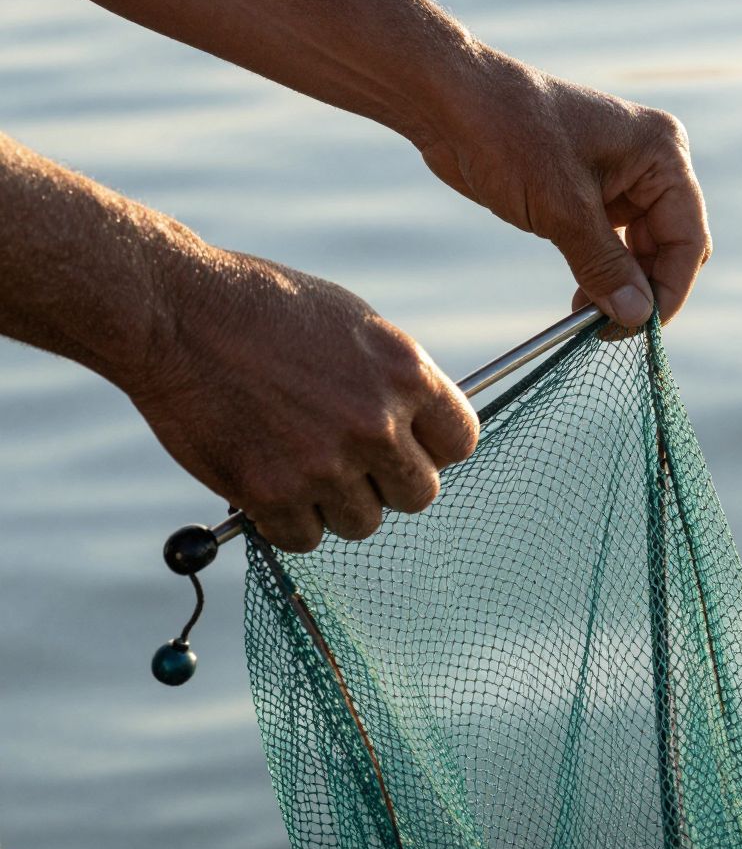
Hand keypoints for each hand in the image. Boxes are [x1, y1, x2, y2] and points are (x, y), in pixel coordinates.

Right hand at [128, 238, 477, 551]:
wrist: (173, 313)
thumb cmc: (258, 309)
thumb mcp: (349, 323)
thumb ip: (391, 380)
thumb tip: (417, 432)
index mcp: (405, 372)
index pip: (460, 443)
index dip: (431, 450)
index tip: (405, 449)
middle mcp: (375, 422)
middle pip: (418, 494)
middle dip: (386, 484)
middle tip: (346, 463)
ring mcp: (325, 463)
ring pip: (362, 522)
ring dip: (333, 505)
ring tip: (295, 462)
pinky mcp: (273, 493)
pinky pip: (303, 539)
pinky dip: (284, 521)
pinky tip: (264, 480)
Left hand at [419, 46, 711, 329]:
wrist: (450, 102)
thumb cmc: (509, 137)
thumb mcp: (562, 209)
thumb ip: (605, 265)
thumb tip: (638, 317)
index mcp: (661, 153)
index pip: (687, 237)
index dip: (669, 290)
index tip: (638, 330)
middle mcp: (650, 163)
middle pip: (670, 246)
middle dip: (645, 290)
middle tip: (609, 330)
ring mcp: (621, 177)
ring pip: (641, 250)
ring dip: (621, 286)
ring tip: (588, 318)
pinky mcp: (589, 191)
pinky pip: (612, 244)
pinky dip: (601, 273)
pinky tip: (580, 298)